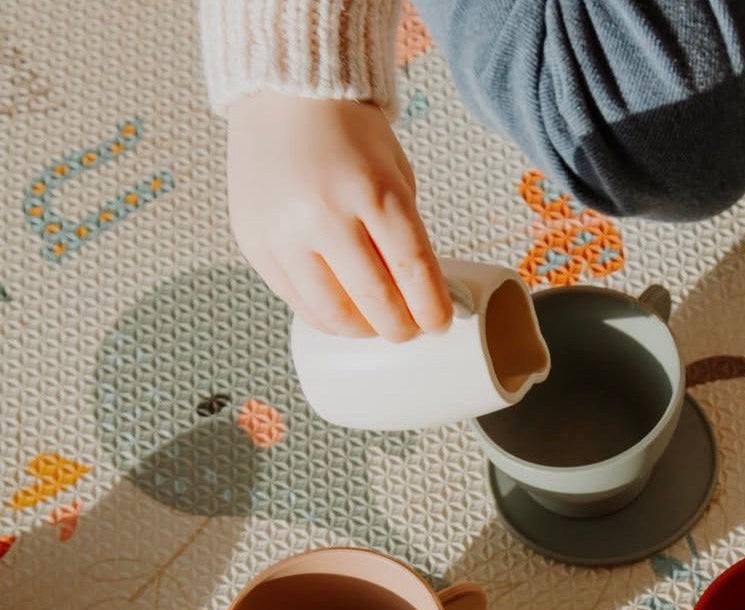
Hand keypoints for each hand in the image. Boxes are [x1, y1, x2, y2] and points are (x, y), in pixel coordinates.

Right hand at [226, 93, 450, 340]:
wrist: (283, 93)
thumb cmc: (349, 134)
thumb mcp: (394, 174)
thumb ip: (405, 233)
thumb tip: (419, 297)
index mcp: (374, 191)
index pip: (413, 272)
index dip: (432, 310)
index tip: (439, 325)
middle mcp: (325, 214)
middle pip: (376, 302)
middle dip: (401, 329)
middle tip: (409, 331)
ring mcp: (284, 232)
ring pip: (333, 314)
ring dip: (362, 331)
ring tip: (375, 326)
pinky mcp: (255, 243)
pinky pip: (297, 301)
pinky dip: (325, 317)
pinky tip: (341, 313)